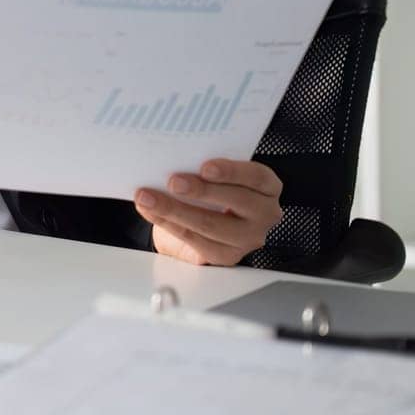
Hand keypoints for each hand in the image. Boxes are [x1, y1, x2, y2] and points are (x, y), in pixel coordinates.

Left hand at [135, 158, 282, 265]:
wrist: (198, 220)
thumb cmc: (210, 189)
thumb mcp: (211, 174)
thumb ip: (202, 167)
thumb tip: (172, 158)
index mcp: (266, 187)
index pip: (256, 177)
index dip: (231, 171)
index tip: (205, 167)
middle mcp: (264, 213)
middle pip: (237, 201)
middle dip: (201, 191)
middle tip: (173, 182)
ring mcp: (248, 238)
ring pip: (211, 224)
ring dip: (175, 210)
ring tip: (148, 198)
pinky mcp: (226, 255)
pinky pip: (194, 240)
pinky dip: (167, 223)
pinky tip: (150, 211)